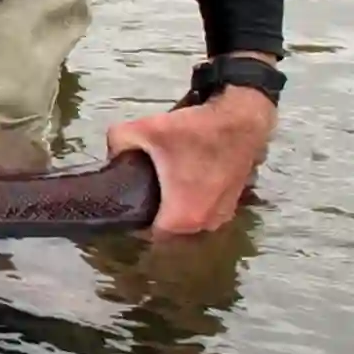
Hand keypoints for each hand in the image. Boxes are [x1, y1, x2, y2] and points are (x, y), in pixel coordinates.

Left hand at [105, 63, 278, 235]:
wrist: (242, 118)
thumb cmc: (194, 130)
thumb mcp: (145, 130)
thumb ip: (117, 143)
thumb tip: (111, 155)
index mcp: (181, 219)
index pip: (147, 235)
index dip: (134, 219)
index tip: (128, 201)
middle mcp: (205, 224)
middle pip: (168, 228)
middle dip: (154, 212)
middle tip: (142, 190)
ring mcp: (223, 216)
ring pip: (187, 219)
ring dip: (176, 207)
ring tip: (164, 185)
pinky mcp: (233, 204)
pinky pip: (204, 210)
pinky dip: (194, 200)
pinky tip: (185, 181)